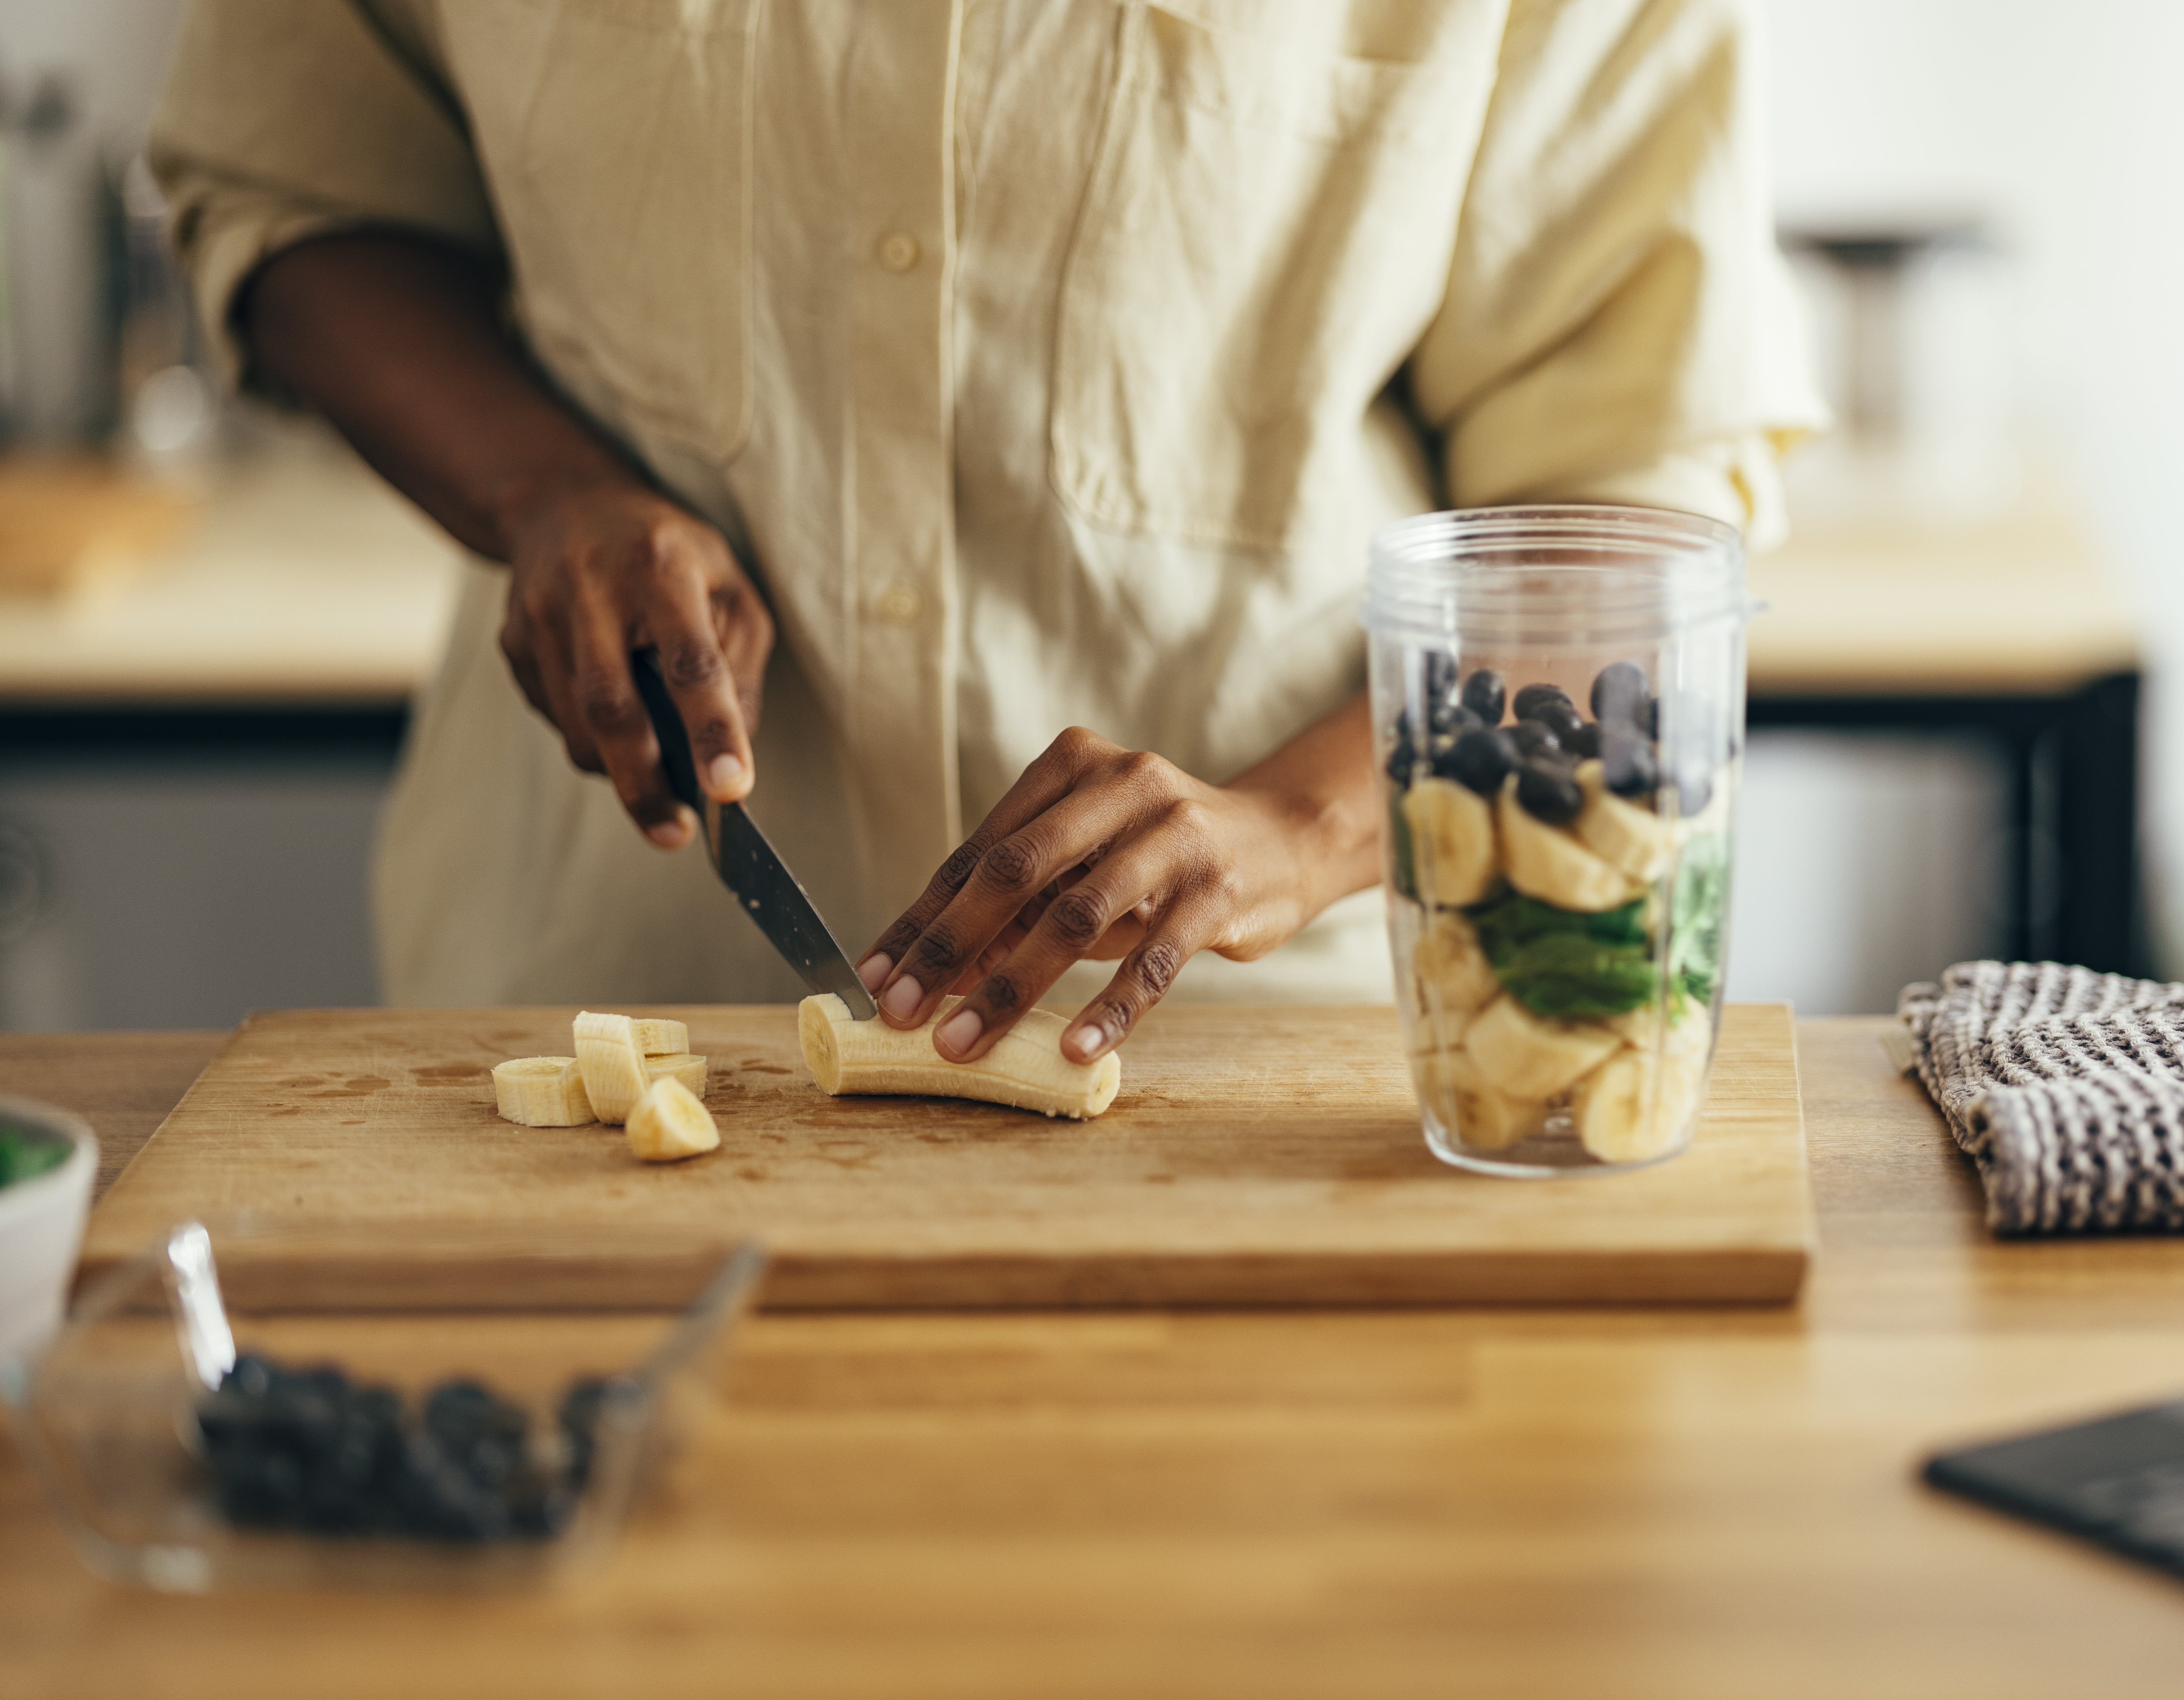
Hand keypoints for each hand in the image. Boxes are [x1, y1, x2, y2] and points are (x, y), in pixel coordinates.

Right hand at [498, 478, 774, 846]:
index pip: (690, 662)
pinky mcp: (512, 643)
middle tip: (673, 834)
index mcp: (662, 568)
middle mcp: (592, 589)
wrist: (564, 505)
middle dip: (644, 785)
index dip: (712, 730)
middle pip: (613, 709)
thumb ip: (740, 664)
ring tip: (652, 769)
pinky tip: (610, 711)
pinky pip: (554, 718)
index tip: (730, 789)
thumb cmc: (668, 553)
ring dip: (619, 767)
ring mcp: (541, 617)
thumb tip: (737, 750)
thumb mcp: (729, 587)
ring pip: (578, 727)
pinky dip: (590, 738)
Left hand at [857, 716, 1376, 1066]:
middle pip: (1016, 873)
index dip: (923, 918)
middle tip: (902, 1013)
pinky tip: (1075, 1048)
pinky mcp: (1219, 890)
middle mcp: (1122, 784)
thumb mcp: (1085, 859)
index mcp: (1071, 766)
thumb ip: (1017, 904)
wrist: (1279, 841)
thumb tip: (932, 975)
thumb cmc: (1156, 856)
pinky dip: (1111, 1009)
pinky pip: (1154, 959)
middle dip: (950, 949)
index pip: (979, 852)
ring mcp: (1175, 834)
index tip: (876, 976)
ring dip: (1012, 987)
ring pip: (1077, 917)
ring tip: (965, 1042)